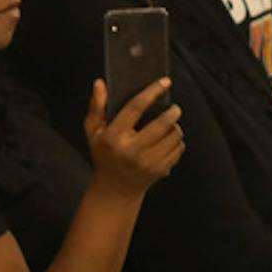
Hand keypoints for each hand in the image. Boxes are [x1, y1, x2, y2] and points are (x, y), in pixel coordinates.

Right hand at [86, 79, 182, 194]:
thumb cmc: (104, 155)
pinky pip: (178, 149)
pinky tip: (169, 141)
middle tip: (174, 108)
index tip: (164, 82)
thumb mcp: (93, 132)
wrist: (115, 189)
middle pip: (161, 124)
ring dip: (176, 127)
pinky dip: (177, 142)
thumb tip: (100, 83)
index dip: (151, 92)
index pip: (135, 108)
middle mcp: (132, 150)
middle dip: (173, 112)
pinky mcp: (160, 171)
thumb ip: (96, 106)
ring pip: (174, 136)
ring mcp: (148, 162)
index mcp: (114, 137)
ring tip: (170, 126)